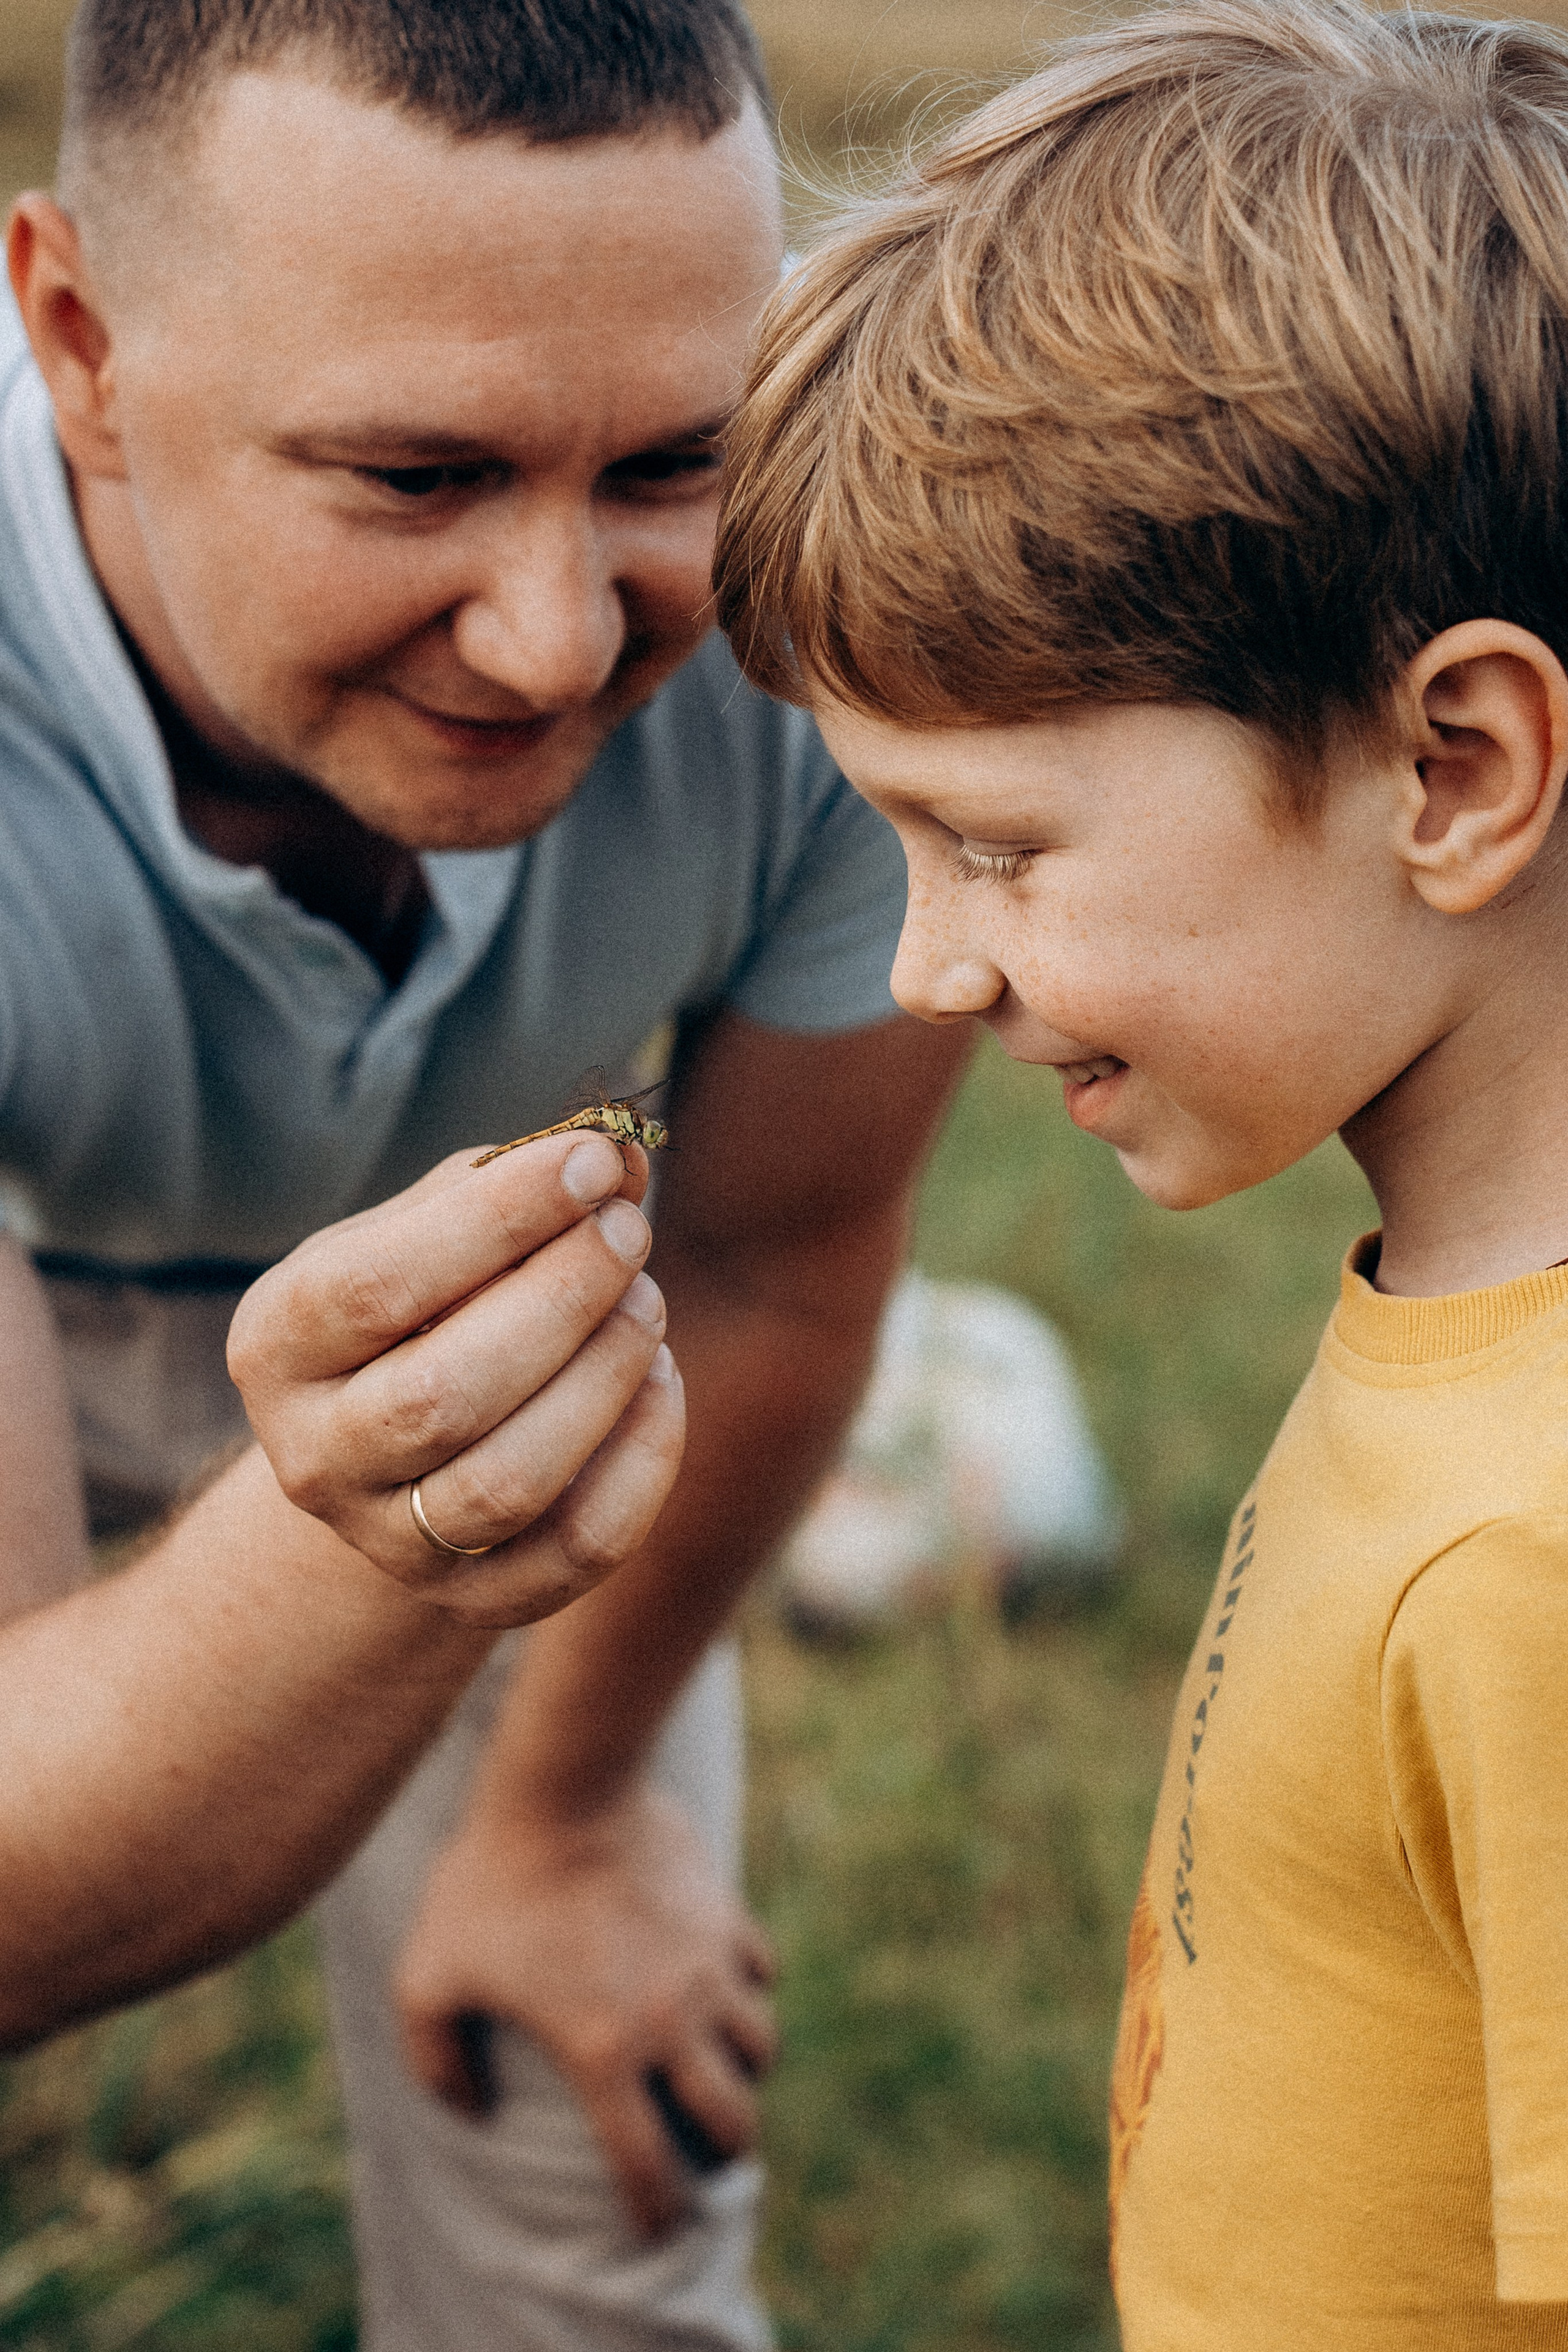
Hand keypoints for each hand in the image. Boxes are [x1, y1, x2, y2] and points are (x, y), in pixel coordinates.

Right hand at [226, 1134, 684, 1624]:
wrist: (395, 1455)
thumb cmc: (420, 1306)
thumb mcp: (432, 1232)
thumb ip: (511, 1185)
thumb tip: (623, 1151)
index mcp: (277, 1343)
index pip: (376, 1286)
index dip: (498, 1220)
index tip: (591, 1161)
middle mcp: (314, 1457)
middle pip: (443, 1395)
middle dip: (562, 1299)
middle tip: (628, 1230)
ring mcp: (390, 1542)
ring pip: (509, 1482)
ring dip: (603, 1378)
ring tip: (646, 1302)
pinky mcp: (477, 1598)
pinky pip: (579, 1547)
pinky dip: (642, 1459)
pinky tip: (659, 1381)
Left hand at [395, 1784, 777, 2233]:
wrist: (563, 1786)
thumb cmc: (488, 1881)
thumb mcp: (426, 1976)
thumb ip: (436, 2061)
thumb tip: (474, 2113)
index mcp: (603, 2051)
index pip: (646, 2165)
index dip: (656, 2213)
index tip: (659, 2228)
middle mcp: (671, 2021)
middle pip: (732, 2119)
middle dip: (723, 2150)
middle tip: (702, 2148)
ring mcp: (708, 1966)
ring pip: (759, 2047)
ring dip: (741, 2069)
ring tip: (714, 2066)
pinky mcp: (726, 1914)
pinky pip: (761, 1971)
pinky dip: (748, 1991)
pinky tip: (719, 1983)